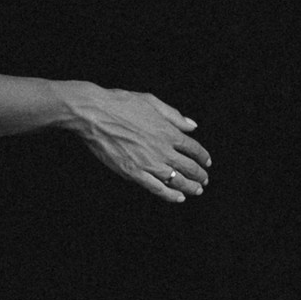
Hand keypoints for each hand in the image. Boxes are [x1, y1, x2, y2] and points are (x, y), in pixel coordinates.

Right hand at [71, 87, 211, 203]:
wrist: (94, 114)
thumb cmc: (120, 104)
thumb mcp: (151, 101)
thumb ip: (174, 115)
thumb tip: (192, 126)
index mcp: (168, 131)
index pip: (193, 148)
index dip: (203, 157)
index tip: (207, 162)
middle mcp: (162, 149)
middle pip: (189, 166)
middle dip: (199, 175)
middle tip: (204, 180)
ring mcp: (148, 163)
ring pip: (177, 180)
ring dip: (190, 187)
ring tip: (197, 191)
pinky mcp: (133, 173)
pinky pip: (157, 188)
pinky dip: (169, 195)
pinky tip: (178, 198)